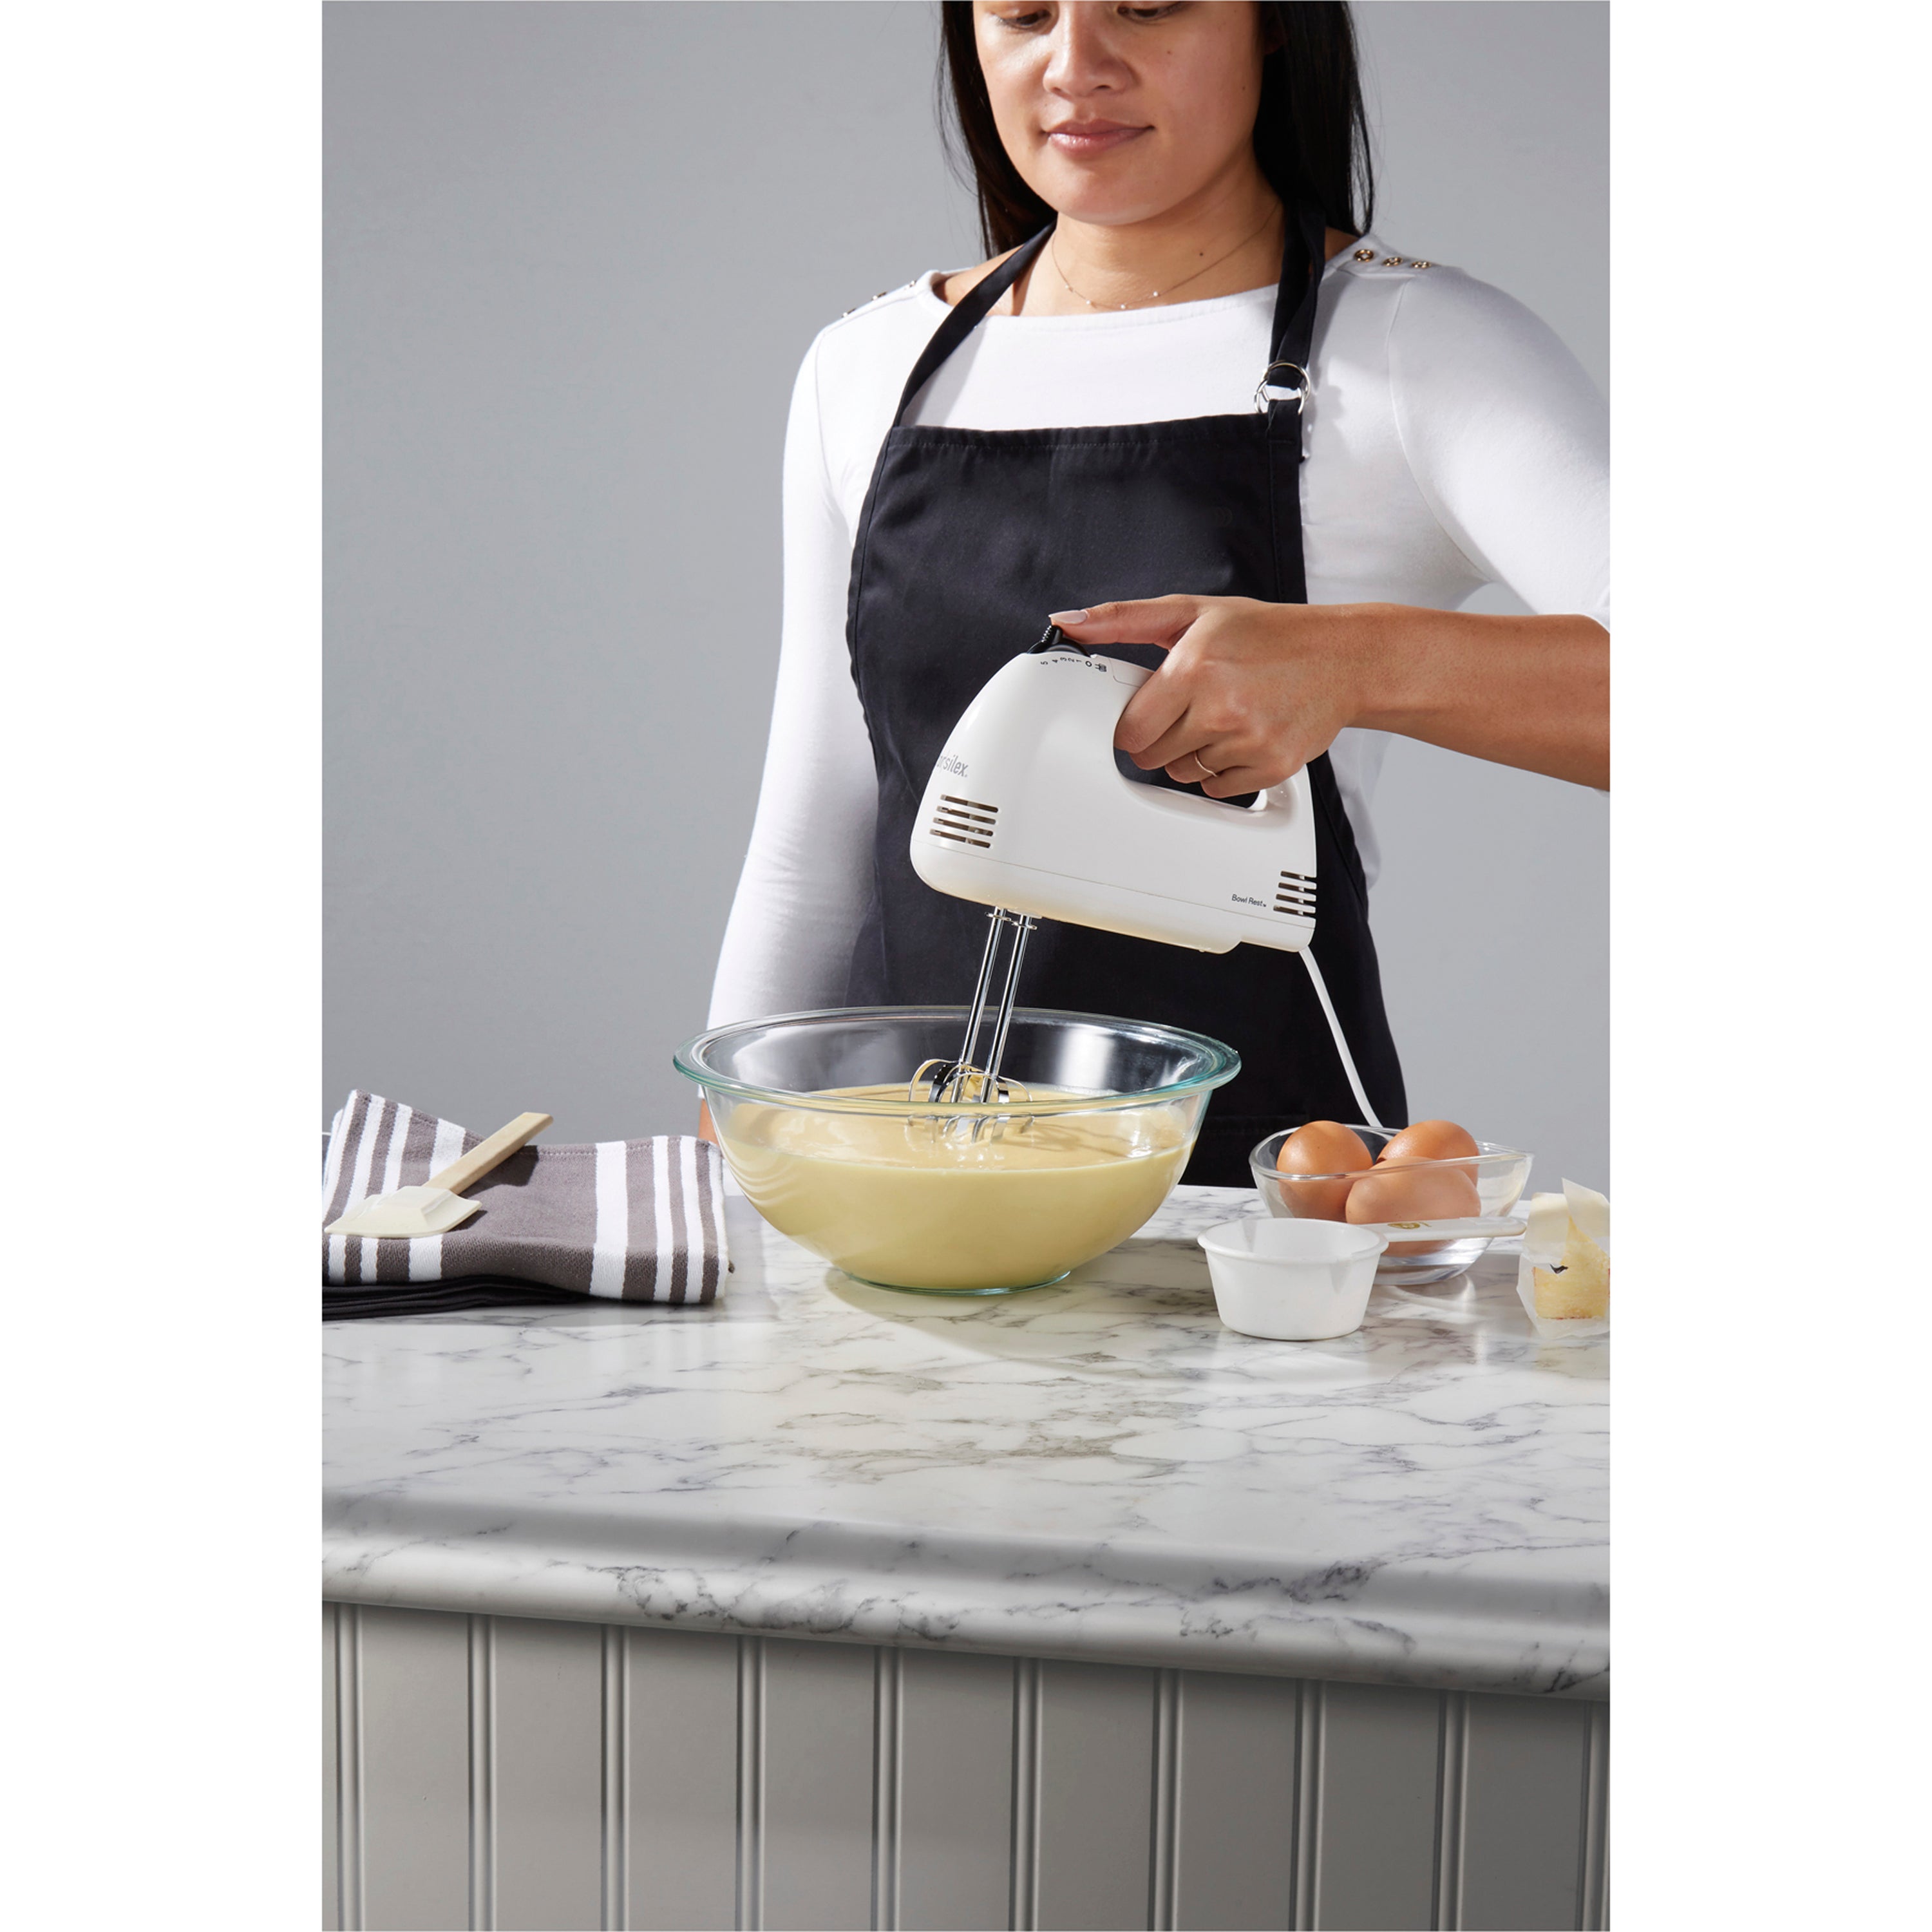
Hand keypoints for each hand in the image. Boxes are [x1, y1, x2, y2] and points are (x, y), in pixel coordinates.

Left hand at [1049, 596, 1377, 798]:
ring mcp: (1247, 742)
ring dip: (1193, 754)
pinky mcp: (1270, 767)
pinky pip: (1218, 789)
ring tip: (1224, 717)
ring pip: (1183, 775)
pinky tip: (1243, 736)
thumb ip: (1123, 620)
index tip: (1148, 713)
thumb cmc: (1266, 634)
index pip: (1129, 730)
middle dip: (1161, 738)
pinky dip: (1224, 771)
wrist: (1341, 658)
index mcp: (1192, 668)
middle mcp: (1219, 708)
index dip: (1133, 724)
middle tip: (1191, 710)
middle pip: (1151, 758)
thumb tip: (1066, 623)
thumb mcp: (1191, 612)